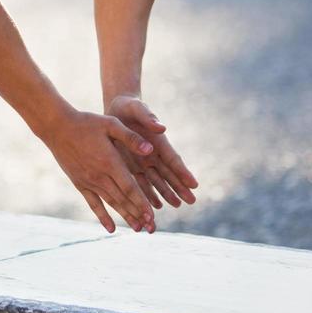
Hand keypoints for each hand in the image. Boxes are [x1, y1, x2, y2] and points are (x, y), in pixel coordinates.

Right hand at [38, 108, 158, 233]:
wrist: (57, 128)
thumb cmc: (86, 123)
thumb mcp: (110, 124)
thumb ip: (131, 138)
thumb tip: (150, 150)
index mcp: (110, 161)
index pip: (129, 187)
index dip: (141, 203)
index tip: (152, 216)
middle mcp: (100, 176)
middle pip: (122, 200)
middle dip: (137, 214)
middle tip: (150, 228)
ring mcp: (89, 181)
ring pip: (111, 203)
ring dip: (125, 217)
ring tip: (137, 229)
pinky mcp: (80, 184)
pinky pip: (93, 204)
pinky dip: (102, 217)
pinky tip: (110, 229)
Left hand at [107, 95, 197, 210]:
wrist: (116, 110)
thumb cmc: (131, 107)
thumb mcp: (139, 109)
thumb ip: (149, 118)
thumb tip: (162, 128)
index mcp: (158, 142)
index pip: (173, 160)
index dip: (183, 173)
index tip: (194, 185)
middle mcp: (153, 154)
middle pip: (168, 174)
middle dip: (179, 188)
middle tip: (191, 201)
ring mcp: (143, 162)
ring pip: (157, 181)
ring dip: (166, 193)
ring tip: (176, 205)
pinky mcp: (130, 166)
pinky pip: (140, 183)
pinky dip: (147, 194)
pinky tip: (153, 205)